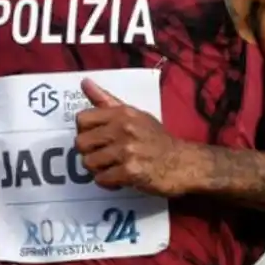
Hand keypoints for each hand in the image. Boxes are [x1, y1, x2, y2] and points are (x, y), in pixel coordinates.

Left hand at [75, 78, 193, 197]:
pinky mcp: (131, 171)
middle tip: (104, 156)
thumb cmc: (156, 138)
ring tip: (113, 167)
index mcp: (122, 113)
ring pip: (89, 163)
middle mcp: (123, 128)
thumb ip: (106, 101)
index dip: (84, 131)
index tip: (96, 138)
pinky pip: (101, 179)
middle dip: (90, 153)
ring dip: (99, 170)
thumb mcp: (134, 114)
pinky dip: (108, 183)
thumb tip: (84, 82)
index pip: (82, 119)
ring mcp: (127, 150)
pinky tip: (120, 178)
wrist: (182, 162)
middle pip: (81, 143)